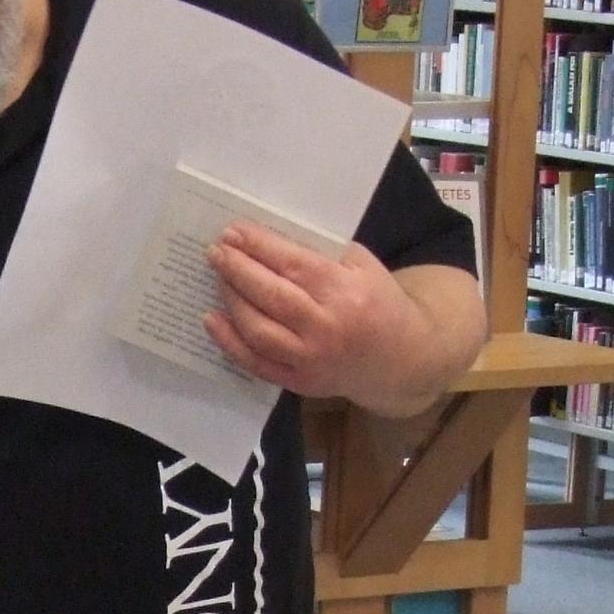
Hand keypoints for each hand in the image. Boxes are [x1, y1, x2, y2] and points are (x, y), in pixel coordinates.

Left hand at [203, 227, 457, 417]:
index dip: (259, 247)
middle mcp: (326, 327)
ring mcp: (311, 358)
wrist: (401, 359)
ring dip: (232, 300)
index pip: (292, 264)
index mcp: (345, 291)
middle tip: (215, 251)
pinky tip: (212, 320)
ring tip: (218, 277)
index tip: (233, 232)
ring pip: (258, 330)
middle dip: (237, 270)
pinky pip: (257, 363)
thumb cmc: (380, 303)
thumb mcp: (363, 267)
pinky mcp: (301, 381)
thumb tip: (268, 240)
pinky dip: (230, 342)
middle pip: (270, 296)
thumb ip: (322, 254)